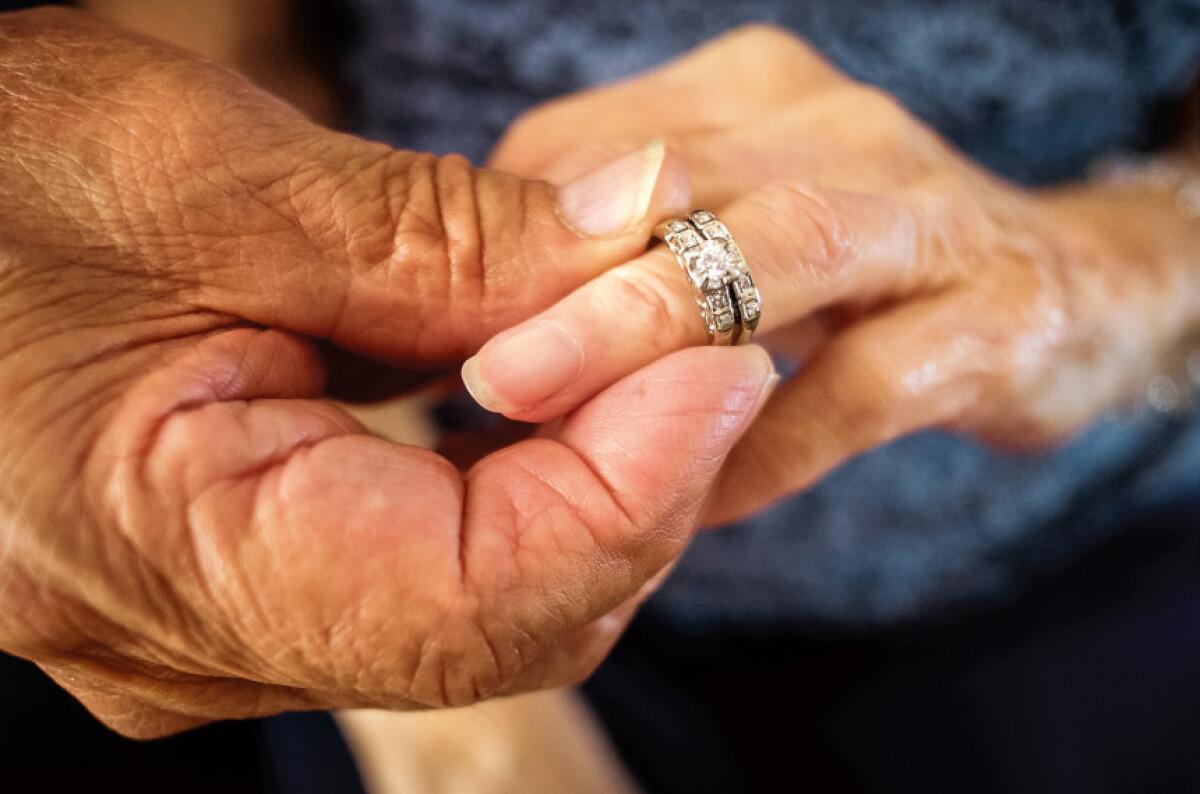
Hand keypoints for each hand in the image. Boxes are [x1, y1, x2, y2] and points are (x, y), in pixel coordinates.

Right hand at [0, 8, 774, 736]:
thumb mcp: (215, 181)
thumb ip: (448, 243)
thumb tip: (641, 241)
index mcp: (162, 560)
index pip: (484, 597)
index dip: (639, 482)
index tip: (726, 352)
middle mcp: (187, 644)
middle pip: (499, 620)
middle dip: (633, 484)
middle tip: (707, 338)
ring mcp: (207, 627)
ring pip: (471, 608)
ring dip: (583, 485)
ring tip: (641, 353)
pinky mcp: (224, 582)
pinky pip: (416, 571)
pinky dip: (507, 488)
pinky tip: (540, 396)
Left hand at [475, 25, 1198, 523]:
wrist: (1063, 293)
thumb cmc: (850, 275)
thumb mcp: (721, 235)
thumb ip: (608, 261)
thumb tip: (462, 336)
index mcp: (743, 99)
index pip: (586, 155)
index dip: (501, 252)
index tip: (435, 346)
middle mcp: (830, 128)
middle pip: (669, 185)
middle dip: (555, 285)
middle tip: (463, 381)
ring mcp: (920, 212)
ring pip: (774, 255)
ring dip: (644, 343)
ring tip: (537, 427)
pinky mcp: (994, 316)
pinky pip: (859, 388)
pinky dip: (766, 448)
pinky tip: (697, 503)